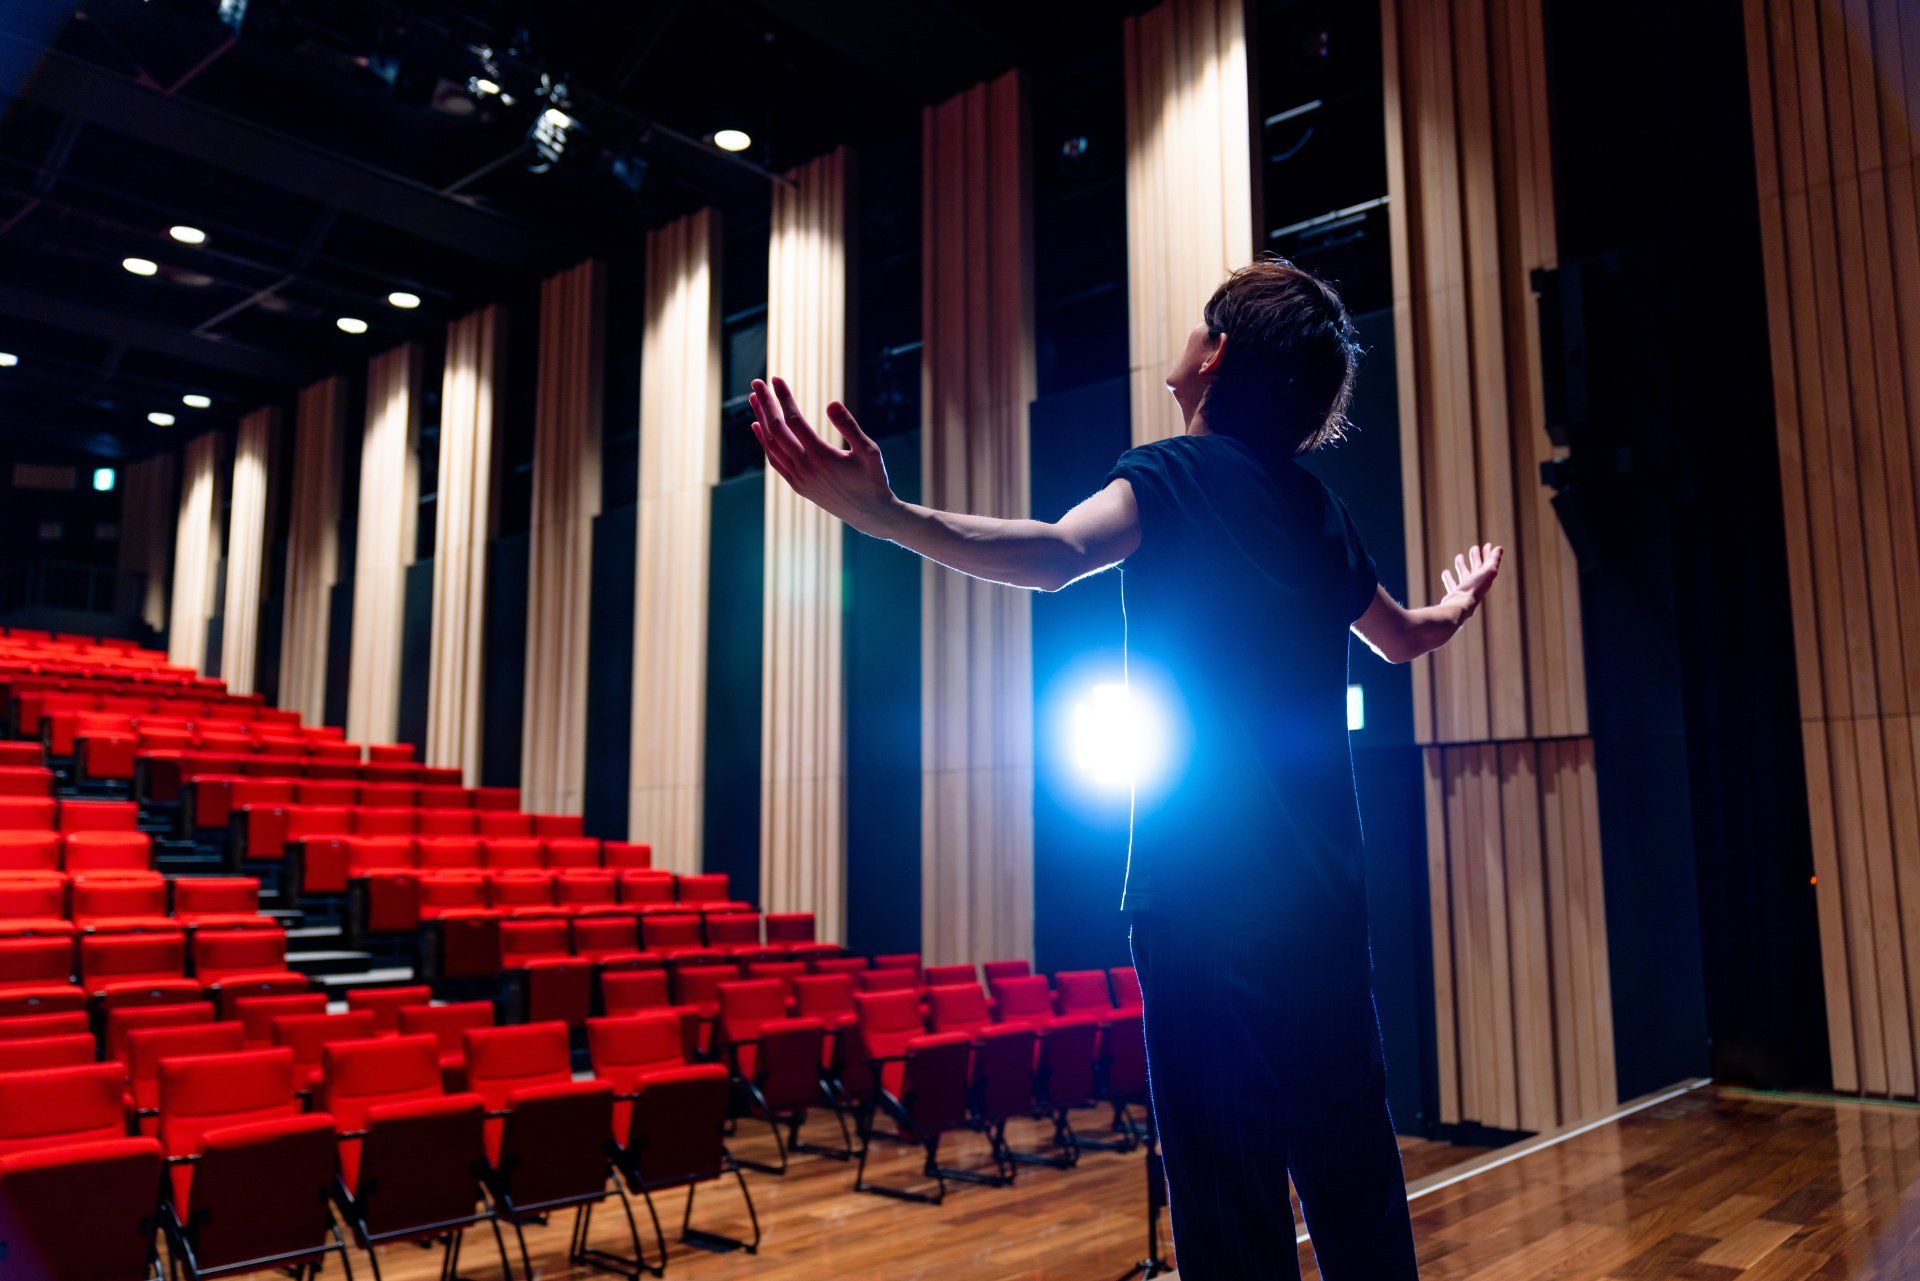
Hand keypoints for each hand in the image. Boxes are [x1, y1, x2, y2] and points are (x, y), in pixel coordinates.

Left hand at [749, 377, 899, 535]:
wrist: (869, 514)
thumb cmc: (873, 479)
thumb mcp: (869, 450)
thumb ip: (849, 426)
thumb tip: (830, 403)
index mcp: (821, 456)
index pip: (794, 420)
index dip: (783, 398)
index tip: (777, 379)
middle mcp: (804, 468)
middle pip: (776, 430)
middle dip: (765, 404)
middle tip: (757, 383)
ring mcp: (798, 479)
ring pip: (771, 445)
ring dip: (761, 420)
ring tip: (754, 399)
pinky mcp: (797, 486)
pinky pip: (774, 461)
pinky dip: (764, 443)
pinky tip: (758, 427)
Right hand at [1439, 543, 1503, 619]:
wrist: (1460, 606)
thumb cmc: (1474, 589)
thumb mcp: (1488, 572)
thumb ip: (1494, 560)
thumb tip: (1499, 548)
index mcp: (1485, 579)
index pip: (1489, 564)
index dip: (1489, 554)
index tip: (1488, 545)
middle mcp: (1476, 584)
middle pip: (1477, 568)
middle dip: (1476, 558)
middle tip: (1474, 547)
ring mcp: (1465, 589)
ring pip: (1464, 575)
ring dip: (1462, 565)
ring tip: (1459, 556)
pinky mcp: (1454, 594)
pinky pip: (1452, 584)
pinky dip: (1449, 577)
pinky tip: (1445, 571)